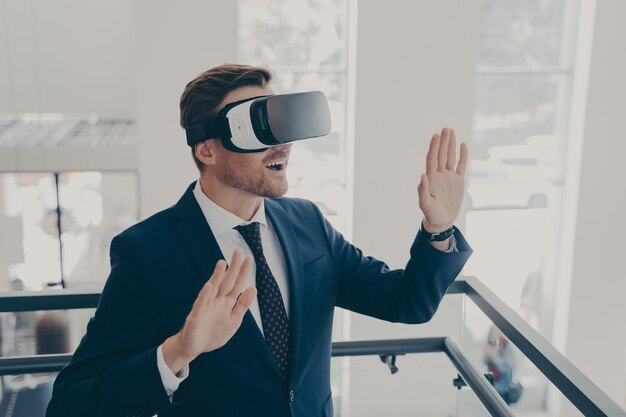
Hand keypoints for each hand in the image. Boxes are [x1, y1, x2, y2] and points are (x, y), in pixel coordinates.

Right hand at [163, 248, 255, 373]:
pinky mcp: (196, 315)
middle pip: (226, 281)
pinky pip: (200, 304)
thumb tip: (254, 288)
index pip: (237, 284)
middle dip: (233, 267)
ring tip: (222, 263)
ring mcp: (206, 306)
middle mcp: (216, 300)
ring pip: (213, 289)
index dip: (243, 272)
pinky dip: (204, 295)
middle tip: (238, 251)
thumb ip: (242, 305)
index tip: (249, 258)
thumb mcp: (233, 320)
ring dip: (217, 276)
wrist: (193, 348)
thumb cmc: (213, 333)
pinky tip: (209, 286)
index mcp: (226, 302)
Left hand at [418, 127, 467, 232]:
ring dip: (451, 144)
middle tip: (445, 129)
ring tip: (451, 131)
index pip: (432, 159)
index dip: (434, 147)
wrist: (442, 221)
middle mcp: (439, 174)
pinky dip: (462, 155)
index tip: (435, 136)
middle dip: (443, 142)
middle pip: (441, 155)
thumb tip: (423, 174)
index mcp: (431, 178)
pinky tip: (463, 145)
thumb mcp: (425, 204)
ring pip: (450, 157)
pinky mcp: (458, 181)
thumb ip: (423, 190)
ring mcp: (449, 176)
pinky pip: (461, 165)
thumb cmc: (431, 213)